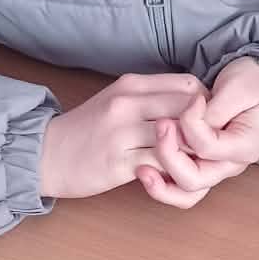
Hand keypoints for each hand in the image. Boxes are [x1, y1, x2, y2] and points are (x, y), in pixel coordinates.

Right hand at [39, 72, 205, 199]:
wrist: (46, 154)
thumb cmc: (87, 128)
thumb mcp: (117, 99)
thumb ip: (151, 96)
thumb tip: (193, 101)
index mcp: (130, 85)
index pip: (187, 85)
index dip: (207, 103)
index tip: (209, 121)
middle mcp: (127, 105)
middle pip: (188, 110)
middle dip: (207, 128)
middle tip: (212, 143)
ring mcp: (121, 134)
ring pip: (179, 140)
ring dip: (194, 153)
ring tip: (198, 161)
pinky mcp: (117, 164)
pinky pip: (160, 166)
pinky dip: (175, 171)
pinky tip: (176, 174)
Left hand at [138, 57, 258, 209]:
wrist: (253, 86)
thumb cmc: (249, 85)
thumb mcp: (239, 89)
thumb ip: (215, 109)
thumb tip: (189, 121)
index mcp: (245, 148)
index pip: (208, 147)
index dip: (191, 124)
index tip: (191, 99)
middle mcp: (229, 165)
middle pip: (194, 180)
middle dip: (169, 156)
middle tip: (160, 125)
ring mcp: (212, 168)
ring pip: (184, 192)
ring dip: (160, 183)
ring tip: (140, 167)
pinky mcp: (197, 165)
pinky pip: (177, 188)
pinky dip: (160, 185)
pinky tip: (141, 170)